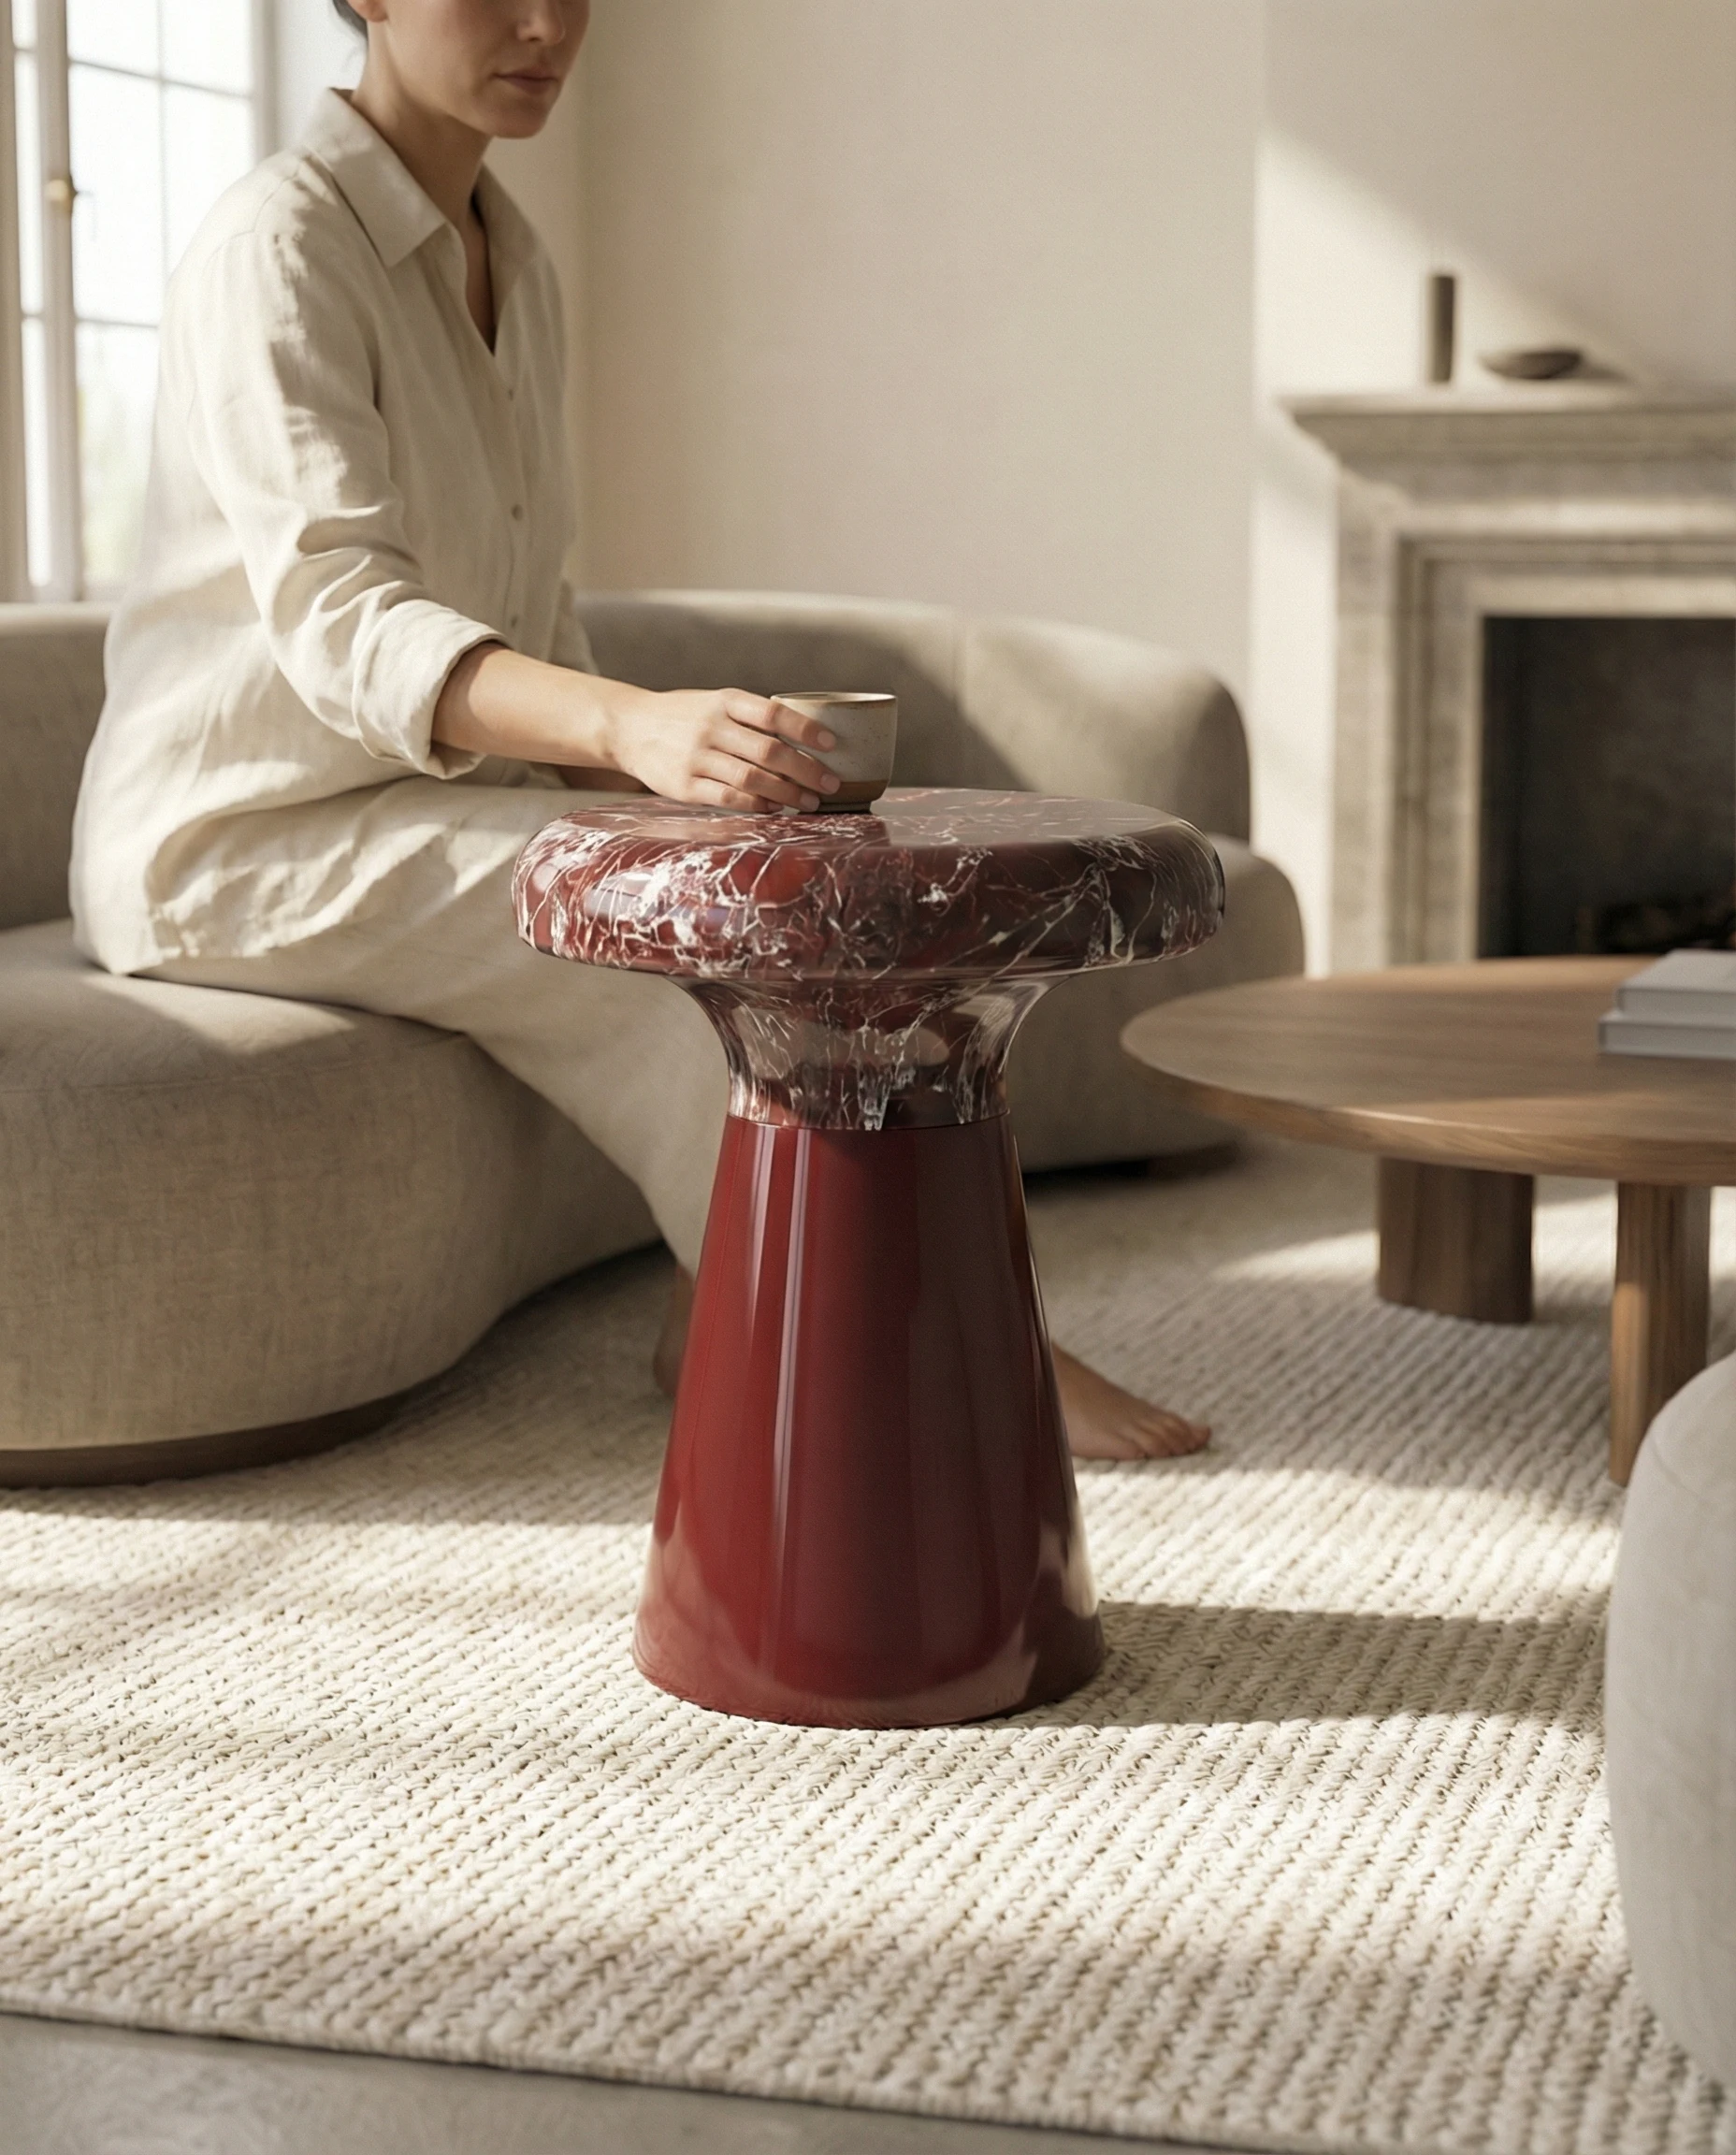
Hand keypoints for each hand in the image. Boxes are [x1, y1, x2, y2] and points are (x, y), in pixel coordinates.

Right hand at [611, 689, 840, 811]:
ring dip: (788, 793)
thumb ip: (750, 717)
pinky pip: (729, 799)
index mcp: (724, 701)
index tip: (832, 743)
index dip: (806, 729)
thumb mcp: (714, 702)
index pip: (773, 713)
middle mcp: (712, 727)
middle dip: (806, 770)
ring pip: (752, 779)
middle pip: (769, 751)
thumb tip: (804, 738)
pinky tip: (774, 809)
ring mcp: (697, 757)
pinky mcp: (685, 786)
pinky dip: (757, 806)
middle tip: (831, 783)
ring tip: (810, 801)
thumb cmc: (683, 716)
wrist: (628, 727)